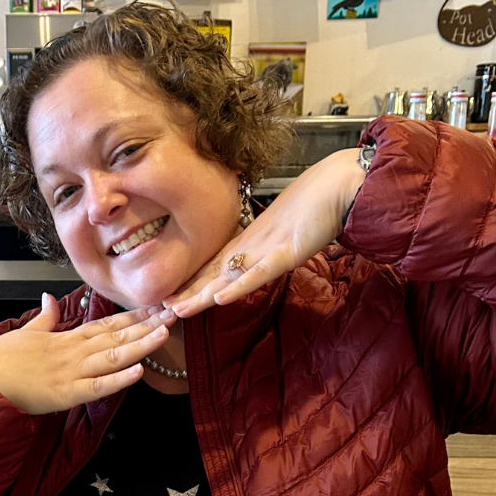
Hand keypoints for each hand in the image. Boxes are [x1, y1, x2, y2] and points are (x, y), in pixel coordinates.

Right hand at [0, 295, 175, 414]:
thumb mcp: (24, 332)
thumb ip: (43, 317)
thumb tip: (49, 297)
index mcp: (65, 337)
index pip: (106, 323)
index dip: (134, 316)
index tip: (157, 307)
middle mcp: (73, 351)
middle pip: (116, 336)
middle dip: (147, 326)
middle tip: (175, 313)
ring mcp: (70, 372)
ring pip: (112, 356)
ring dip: (141, 345)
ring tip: (164, 334)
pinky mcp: (64, 394)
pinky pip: (96, 387)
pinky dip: (118, 380)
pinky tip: (138, 372)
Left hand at [164, 147, 366, 318]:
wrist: (336, 185)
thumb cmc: (314, 206)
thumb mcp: (283, 233)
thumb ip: (266, 249)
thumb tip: (251, 263)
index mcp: (249, 241)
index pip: (213, 266)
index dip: (191, 284)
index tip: (169, 299)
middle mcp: (250, 245)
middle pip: (212, 273)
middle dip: (187, 293)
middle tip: (158, 310)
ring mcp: (266, 248)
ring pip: (226, 276)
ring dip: (200, 294)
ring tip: (176, 309)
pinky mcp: (285, 252)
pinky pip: (258, 273)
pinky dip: (238, 286)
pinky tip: (218, 299)